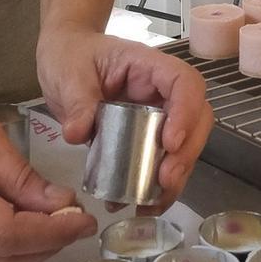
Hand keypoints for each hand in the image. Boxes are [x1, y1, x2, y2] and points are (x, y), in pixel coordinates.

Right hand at [0, 67, 95, 261]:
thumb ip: (22, 176)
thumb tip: (60, 207)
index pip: (4, 235)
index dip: (50, 234)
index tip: (83, 220)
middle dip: (42, 249)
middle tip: (75, 223)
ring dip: (25, 251)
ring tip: (56, 221)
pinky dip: (3, 244)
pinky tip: (27, 220)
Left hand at [37, 26, 213, 208]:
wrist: (63, 59)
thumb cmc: (71, 55)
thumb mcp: (68, 73)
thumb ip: (77, 100)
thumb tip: (79, 133)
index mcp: (148, 66)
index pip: (184, 81)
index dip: (186, 111)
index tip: (170, 141)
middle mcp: (160, 92)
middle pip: (196, 118)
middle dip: (187, 153)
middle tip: (165, 179)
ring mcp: (156, 116)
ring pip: (185, 146)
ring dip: (175, 176)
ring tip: (152, 202)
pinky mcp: (145, 139)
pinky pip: (161, 162)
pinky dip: (155, 187)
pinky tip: (140, 205)